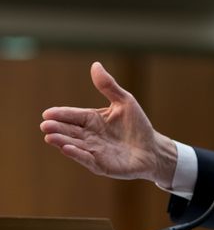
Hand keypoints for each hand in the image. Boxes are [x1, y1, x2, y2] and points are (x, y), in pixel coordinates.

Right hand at [39, 61, 176, 186]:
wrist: (152, 149)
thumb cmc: (137, 126)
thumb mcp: (125, 102)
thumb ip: (108, 86)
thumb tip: (95, 64)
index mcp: (93, 120)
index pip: (74, 116)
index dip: (61, 114)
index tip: (47, 113)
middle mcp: (90, 136)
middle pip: (70, 131)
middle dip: (57, 129)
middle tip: (45, 126)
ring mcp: (94, 151)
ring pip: (75, 145)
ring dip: (62, 141)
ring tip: (50, 137)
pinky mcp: (102, 165)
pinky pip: (87, 159)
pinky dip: (77, 154)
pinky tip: (67, 149)